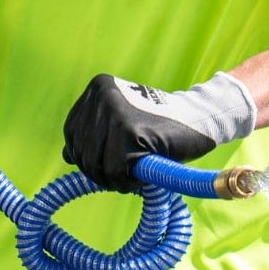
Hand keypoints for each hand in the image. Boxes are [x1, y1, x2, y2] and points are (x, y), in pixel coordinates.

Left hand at [62, 72, 256, 191]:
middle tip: (124, 175)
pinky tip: (141, 176)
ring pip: (96, 164)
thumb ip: (94, 136)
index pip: (72, 133)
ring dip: (114, 179)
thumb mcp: (121, 124)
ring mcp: (115, 111)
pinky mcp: (130, 130)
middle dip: (100, 172)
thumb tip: (67, 155)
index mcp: (97, 88)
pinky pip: (115, 170)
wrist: (201, 118)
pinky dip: (127, 181)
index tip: (109, 163)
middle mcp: (102, 95)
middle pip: (81, 151)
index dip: (87, 157)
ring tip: (134, 175)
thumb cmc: (161, 126)